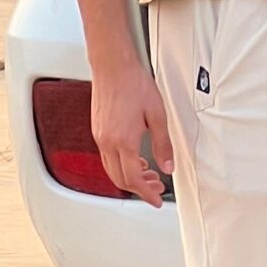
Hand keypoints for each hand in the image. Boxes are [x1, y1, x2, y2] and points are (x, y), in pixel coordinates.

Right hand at [91, 62, 173, 205]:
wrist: (113, 67)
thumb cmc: (134, 84)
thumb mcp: (157, 115)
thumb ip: (163, 144)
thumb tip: (168, 165)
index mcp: (124, 141)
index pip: (134, 179)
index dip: (146, 193)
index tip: (155, 200)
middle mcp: (107, 142)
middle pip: (119, 179)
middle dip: (138, 188)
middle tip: (155, 189)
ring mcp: (100, 136)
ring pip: (111, 169)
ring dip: (129, 177)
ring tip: (148, 175)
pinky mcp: (97, 130)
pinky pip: (107, 157)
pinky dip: (121, 164)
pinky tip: (134, 159)